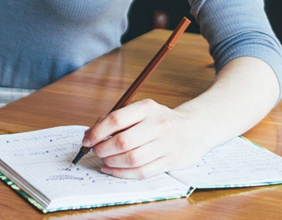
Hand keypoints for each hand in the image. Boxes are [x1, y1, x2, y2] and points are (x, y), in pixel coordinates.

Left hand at [82, 99, 208, 178]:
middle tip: (95, 151)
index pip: (116, 119)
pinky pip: (142, 172)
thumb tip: (92, 134)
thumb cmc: (161, 120)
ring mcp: (166, 144)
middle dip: (102, 149)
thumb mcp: (144, 111)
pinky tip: (112, 169)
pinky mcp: (170, 161)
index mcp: (148, 107)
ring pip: (132, 159)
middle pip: (123, 141)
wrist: (195, 128)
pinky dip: (122, 173)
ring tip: (104, 160)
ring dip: (112, 162)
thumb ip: (119, 119)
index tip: (86, 140)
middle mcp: (158, 124)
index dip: (96, 132)